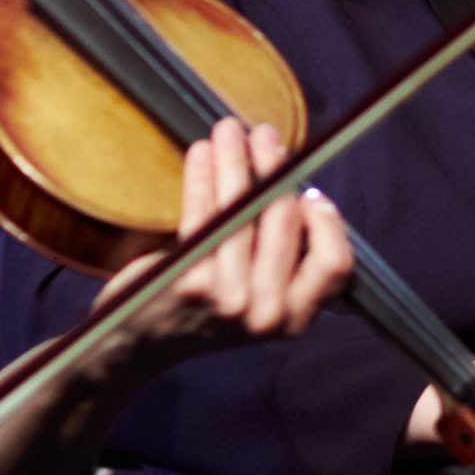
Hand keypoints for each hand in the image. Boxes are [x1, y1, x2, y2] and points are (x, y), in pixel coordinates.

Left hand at [93, 119, 352, 360]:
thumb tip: (303, 192)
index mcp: (293, 319)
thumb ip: (287, 262)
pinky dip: (202, 177)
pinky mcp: (189, 282)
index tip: (309, 188)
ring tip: (228, 130)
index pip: (334, 263)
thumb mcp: (260, 301)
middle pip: (285, 221)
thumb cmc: (203, 311)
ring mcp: (228, 300)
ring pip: (244, 209)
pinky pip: (204, 214)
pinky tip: (199, 153)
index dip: (328, 221)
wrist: (140, 344)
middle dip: (276, 166)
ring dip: (236, 159)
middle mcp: (266, 314)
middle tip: (265, 135)